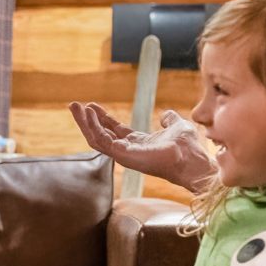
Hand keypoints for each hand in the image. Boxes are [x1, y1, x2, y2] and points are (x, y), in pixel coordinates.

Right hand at [69, 103, 216, 192]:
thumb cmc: (188, 147)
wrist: (192, 159)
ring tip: (74, 107)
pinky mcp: (122, 155)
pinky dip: (92, 126)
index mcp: (137, 144)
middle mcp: (127, 150)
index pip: (113, 130)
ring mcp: (123, 154)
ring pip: (95, 139)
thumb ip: (169, 119)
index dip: (102, 118)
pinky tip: (88, 113)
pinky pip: (101, 141)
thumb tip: (165, 114)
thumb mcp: (176, 125)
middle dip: (86, 120)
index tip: (91, 105)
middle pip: (100, 135)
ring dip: (84, 122)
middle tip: (74, 106)